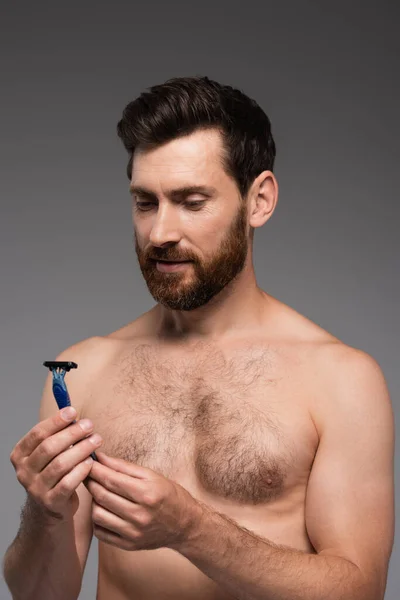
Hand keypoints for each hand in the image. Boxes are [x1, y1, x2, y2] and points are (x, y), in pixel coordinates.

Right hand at [9, 408, 103, 521]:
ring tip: (96, 440)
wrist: (50, 507)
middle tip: (89, 425)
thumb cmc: (53, 471)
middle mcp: (23, 472)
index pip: (37, 433)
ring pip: (60, 464)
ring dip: (81, 449)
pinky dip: (81, 470)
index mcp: (20, 454)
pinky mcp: (50, 503)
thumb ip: (57, 434)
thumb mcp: (50, 452)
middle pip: (49, 447)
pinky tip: (91, 462)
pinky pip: (68, 483)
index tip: (73, 411)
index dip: (56, 421)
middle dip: (72, 433)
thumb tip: (72, 412)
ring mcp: (35, 489)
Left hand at [86, 451, 200, 550]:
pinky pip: (101, 533)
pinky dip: (97, 520)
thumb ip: (124, 467)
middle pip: (102, 496)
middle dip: (90, 481)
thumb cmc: (169, 495)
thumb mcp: (151, 475)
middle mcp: (139, 515)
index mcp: (146, 494)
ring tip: (99, 492)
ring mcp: (133, 533)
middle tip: (87, 473)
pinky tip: (104, 510)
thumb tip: (101, 458)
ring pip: (97, 515)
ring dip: (93, 501)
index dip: (95, 469)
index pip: (111, 480)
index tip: (88, 461)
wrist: (185, 525)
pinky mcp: (129, 545)